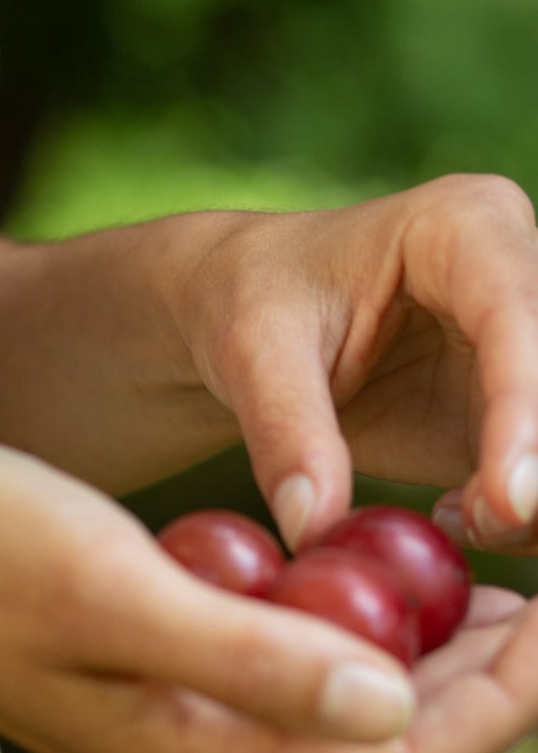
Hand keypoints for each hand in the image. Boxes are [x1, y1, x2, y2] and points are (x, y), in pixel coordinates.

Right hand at [0, 443, 537, 752]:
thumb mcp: (118, 588)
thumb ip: (254, 656)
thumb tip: (396, 705)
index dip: (504, 696)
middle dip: (485, 687)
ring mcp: (178, 742)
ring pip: (347, 724)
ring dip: (428, 667)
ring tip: (487, 587)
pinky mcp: (159, 698)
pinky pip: (294, 691)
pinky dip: (355, 646)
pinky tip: (365, 581)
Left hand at [173, 175, 537, 551]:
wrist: (243, 312)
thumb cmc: (249, 301)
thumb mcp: (251, 354)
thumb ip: (286, 435)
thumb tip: (315, 527)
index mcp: (464, 225)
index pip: (516, 314)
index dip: (524, 409)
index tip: (509, 497)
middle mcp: (517, 276)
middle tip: (486, 521)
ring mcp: (525, 346)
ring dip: (536, 498)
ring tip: (463, 521)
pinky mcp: (517, 408)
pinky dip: (522, 512)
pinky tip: (455, 517)